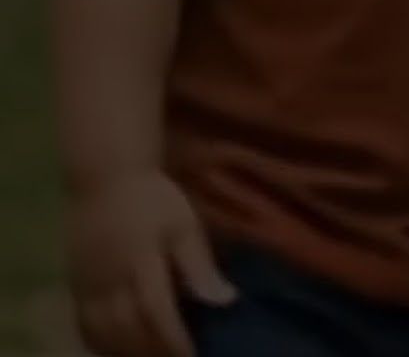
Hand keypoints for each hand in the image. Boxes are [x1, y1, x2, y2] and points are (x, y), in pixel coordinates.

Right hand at [68, 171, 235, 356]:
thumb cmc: (154, 200)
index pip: (156, 311)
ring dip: (127, 352)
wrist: (106, 179)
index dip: (173, 340)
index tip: (193, 356)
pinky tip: (119, 351)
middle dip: (153, 352)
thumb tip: (224, 301)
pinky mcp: (74, 285)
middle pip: (128, 329)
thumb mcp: (185, 225)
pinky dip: (100, 343)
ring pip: (102, 332)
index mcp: (140, 261)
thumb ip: (200, 265)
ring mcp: (87, 283)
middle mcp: (109, 278)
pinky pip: (83, 324)